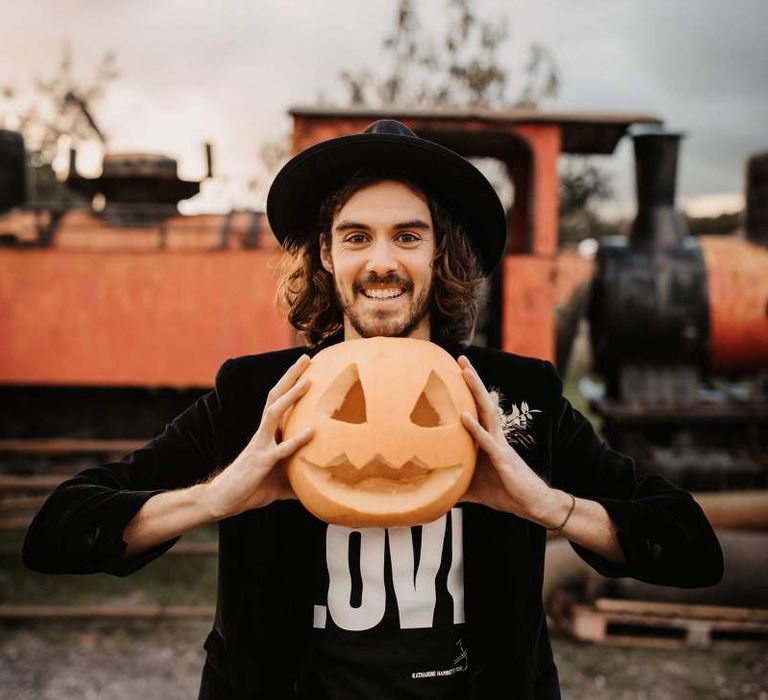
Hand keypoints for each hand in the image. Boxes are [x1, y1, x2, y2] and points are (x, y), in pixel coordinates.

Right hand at [205, 354, 313, 518]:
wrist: (223, 500)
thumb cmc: (252, 487)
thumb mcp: (282, 481)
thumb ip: (300, 479)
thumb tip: (321, 487)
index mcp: (268, 433)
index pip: (280, 400)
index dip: (291, 383)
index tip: (308, 366)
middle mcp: (264, 433)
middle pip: (276, 396)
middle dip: (291, 376)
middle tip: (306, 357)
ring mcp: (261, 445)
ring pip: (275, 413)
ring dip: (291, 395)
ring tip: (308, 381)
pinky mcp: (261, 461)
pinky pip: (280, 449)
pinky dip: (296, 440)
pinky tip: (311, 431)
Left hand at [458, 356, 566, 526]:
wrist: (532, 505)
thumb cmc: (505, 492)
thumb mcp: (473, 488)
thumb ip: (455, 486)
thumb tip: (433, 492)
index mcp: (488, 439)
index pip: (477, 409)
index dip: (467, 391)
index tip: (453, 372)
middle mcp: (495, 436)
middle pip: (483, 402)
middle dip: (472, 380)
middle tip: (460, 359)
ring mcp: (500, 446)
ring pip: (487, 412)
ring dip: (476, 391)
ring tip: (464, 372)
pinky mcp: (503, 459)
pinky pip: (487, 441)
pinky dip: (474, 429)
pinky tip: (463, 416)